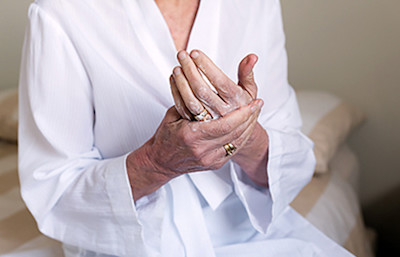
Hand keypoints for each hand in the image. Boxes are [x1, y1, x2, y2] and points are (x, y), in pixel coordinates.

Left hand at [170, 50, 257, 119]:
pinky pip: (183, 109)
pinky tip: (174, 79)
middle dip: (190, 70)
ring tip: (177, 66)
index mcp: (236, 102)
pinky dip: (176, 92)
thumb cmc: (241, 107)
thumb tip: (252, 57)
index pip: (220, 82)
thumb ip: (247, 74)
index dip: (207, 66)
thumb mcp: (249, 92)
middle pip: (203, 90)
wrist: (235, 134)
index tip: (195, 53)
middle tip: (182, 54)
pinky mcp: (197, 126)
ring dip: (181, 82)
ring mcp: (209, 121)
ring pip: (191, 101)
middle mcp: (222, 113)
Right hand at [170, 50, 268, 186]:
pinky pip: (234, 149)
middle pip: (235, 133)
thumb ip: (188, 99)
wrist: (161, 162)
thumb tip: (200, 78)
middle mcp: (202, 150)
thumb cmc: (166, 136)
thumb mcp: (173, 114)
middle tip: (258, 104)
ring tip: (256, 112)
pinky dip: (242, 136)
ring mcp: (209, 159)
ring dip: (249, 126)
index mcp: (191, 135)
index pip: (225, 124)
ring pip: (237, 142)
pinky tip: (248, 126)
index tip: (253, 102)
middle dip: (250, 117)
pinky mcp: (214, 164)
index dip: (242, 113)